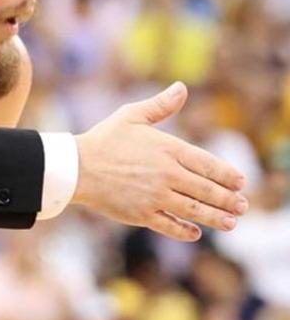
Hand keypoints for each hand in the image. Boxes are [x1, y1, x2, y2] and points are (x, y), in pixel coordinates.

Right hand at [72, 82, 247, 241]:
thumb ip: (160, 105)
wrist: (75, 167)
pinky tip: (195, 233)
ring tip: (232, 223)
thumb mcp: (131, 116)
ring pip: (195, 210)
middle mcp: (166, 174)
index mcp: (167, 149)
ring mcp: (155, 197)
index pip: (208, 164)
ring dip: (217, 218)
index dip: (228, 175)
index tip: (241, 182)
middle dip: (229, 200)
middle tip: (243, 206)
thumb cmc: (103, 140)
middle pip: (207, 190)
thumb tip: (181, 87)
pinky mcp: (141, 214)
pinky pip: (170, 226)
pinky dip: (185, 231)